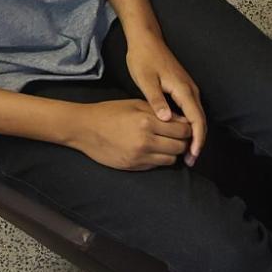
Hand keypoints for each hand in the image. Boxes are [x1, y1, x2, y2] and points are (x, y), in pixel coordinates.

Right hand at [64, 98, 193, 170]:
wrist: (84, 128)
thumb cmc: (109, 112)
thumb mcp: (135, 105)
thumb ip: (160, 112)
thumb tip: (183, 120)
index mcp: (147, 121)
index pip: (183, 130)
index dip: (187, 128)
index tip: (184, 126)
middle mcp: (146, 141)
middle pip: (181, 146)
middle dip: (183, 141)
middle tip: (177, 136)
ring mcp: (141, 156)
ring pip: (172, 159)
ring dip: (173, 152)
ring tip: (165, 143)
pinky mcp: (135, 166)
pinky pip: (158, 165)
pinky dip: (161, 158)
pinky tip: (154, 150)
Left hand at [123, 30, 206, 163]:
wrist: (146, 39)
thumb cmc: (143, 58)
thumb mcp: (145, 79)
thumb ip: (156, 100)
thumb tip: (167, 120)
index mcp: (184, 90)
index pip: (197, 120)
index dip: (196, 140)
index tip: (192, 155)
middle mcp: (191, 91)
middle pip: (201, 122)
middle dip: (197, 143)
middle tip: (189, 162)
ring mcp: (189, 90)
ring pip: (197, 118)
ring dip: (194, 136)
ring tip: (186, 154)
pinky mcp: (183, 90)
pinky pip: (191, 112)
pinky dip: (189, 127)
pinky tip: (180, 136)